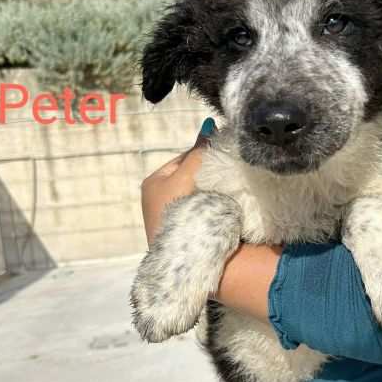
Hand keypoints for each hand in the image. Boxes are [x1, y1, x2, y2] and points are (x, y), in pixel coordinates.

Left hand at [141, 118, 215, 245]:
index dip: (203, 154)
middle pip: (189, 176)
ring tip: (226, 186)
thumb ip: (198, 153)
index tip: (223, 152)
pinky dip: (209, 204)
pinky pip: (198, 208)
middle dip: (207, 172)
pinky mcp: (181, 230)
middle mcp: (157, 197)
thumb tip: (208, 125)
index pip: (183, 159)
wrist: (180, 256)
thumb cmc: (177, 210)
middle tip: (227, 169)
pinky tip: (222, 204)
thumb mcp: (186, 176)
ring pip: (196, 193)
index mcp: (153, 182)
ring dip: (210, 189)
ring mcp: (169, 215)